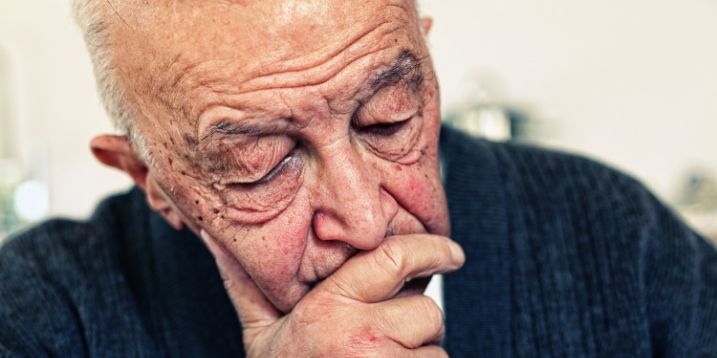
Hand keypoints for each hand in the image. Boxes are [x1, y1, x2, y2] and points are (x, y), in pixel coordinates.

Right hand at [201, 231, 464, 356]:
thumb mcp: (261, 335)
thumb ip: (247, 284)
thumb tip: (217, 240)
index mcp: (328, 309)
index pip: (394, 259)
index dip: (431, 249)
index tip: (450, 252)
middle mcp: (362, 337)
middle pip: (426, 310)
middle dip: (416, 323)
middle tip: (386, 339)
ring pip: (436, 349)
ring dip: (419, 356)